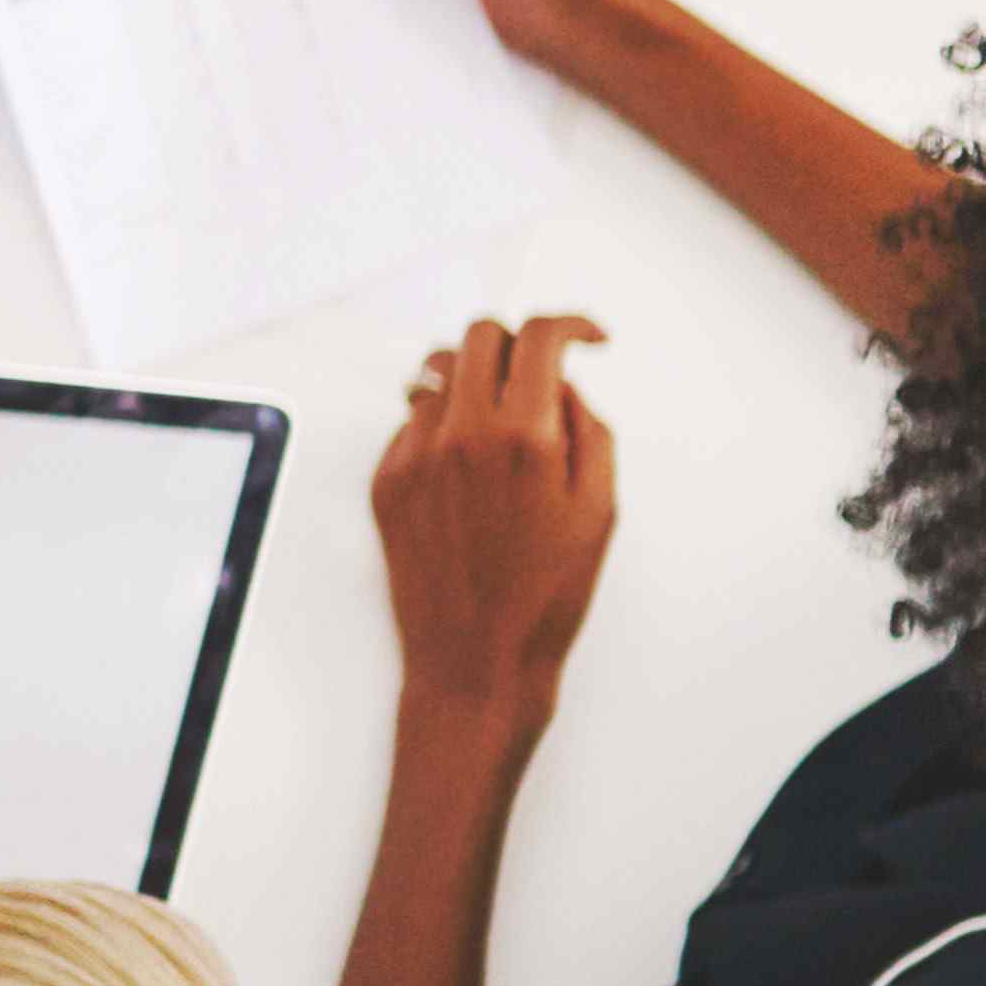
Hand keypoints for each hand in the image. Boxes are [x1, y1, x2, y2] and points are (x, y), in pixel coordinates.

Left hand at [372, 312, 618, 737]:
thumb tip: (563, 385)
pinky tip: (468, 476)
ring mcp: (414, 456)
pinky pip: (412, 424)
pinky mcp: (385, 481)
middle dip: (517, 346)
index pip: (538, 336)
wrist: (478, 661)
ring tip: (501, 433)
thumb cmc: (546, 596)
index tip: (588, 338)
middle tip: (538, 379)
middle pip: (478, 336)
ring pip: (439, 377)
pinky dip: (442, 429)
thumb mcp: (600, 509)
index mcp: (524, 437)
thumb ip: (588, 429)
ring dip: (474, 387)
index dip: (571, 324)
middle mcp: (461, 435)